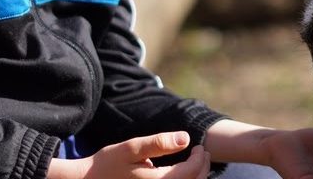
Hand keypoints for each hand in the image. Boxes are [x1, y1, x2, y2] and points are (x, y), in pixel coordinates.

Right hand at [47, 131, 210, 178]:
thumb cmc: (108, 163)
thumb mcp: (131, 148)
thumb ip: (158, 143)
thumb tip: (186, 138)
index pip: (192, 172)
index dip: (200, 158)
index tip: (199, 146)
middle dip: (203, 168)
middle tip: (202, 153)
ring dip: (196, 177)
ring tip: (196, 163)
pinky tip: (182, 175)